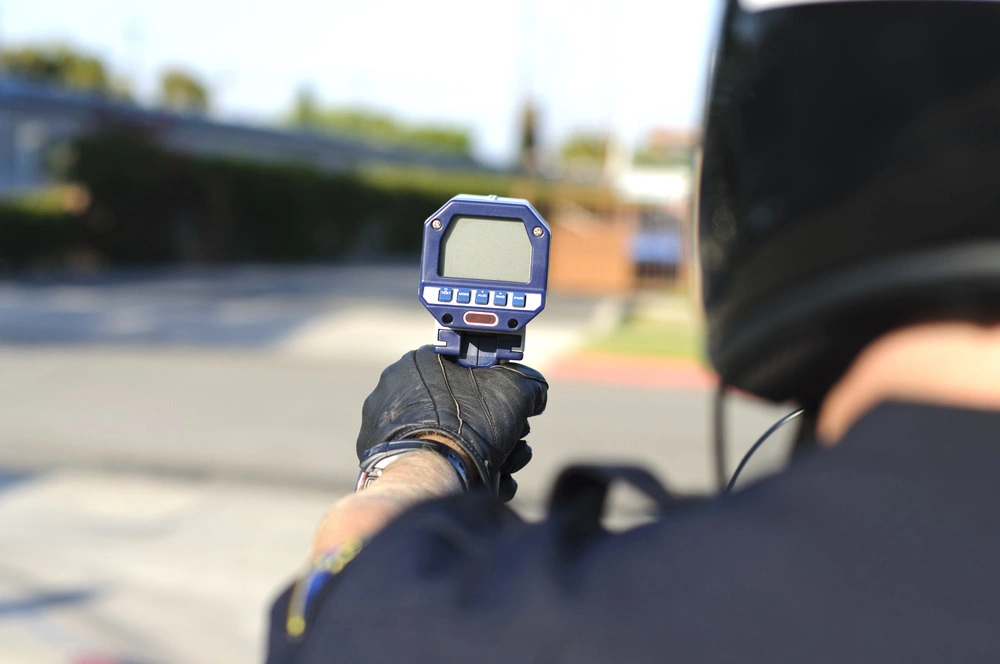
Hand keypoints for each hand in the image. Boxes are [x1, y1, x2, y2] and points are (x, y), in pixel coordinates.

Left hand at [357, 345, 547, 499]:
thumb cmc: (471, 425)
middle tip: (512, 444)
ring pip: (444, 438)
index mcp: (418, 362)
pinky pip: (425, 461)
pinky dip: (452, 471)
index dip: (496, 389)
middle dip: (493, 429)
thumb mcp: (516, 391)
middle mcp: (393, 390)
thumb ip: (529, 384)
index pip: (465, 368)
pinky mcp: (380, 461)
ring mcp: (382, 427)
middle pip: (458, 408)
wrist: (433, 476)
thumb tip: (535, 394)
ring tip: (503, 470)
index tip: (513, 412)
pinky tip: (480, 484)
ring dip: (480, 454)